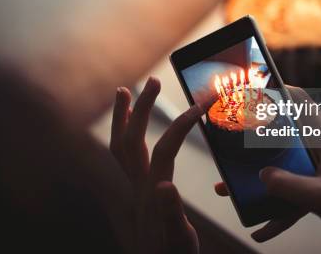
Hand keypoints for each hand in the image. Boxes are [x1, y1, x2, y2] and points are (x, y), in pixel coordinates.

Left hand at [111, 77, 201, 253]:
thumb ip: (171, 214)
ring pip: (120, 147)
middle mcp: (139, 186)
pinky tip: (133, 129)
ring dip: (123, 117)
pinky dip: (125, 135)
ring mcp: (134, 188)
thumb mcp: (178, 240)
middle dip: (141, 108)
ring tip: (125, 92)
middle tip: (153, 81)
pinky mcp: (136, 192)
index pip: (165, 150)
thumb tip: (166, 186)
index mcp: (153, 193)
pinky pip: (124, 157)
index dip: (182, 126)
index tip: (200, 107)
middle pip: (132, 140)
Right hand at [215, 86, 320, 252]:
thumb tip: (261, 176)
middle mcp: (320, 149)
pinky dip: (275, 211)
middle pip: (281, 134)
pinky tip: (260, 231)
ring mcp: (319, 170)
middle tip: (227, 138)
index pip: (300, 100)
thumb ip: (289, 185)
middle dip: (253, 137)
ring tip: (228, 189)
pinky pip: (289, 195)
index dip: (276, 89)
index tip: (249, 86)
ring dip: (256, 179)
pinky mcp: (319, 189)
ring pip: (280, 167)